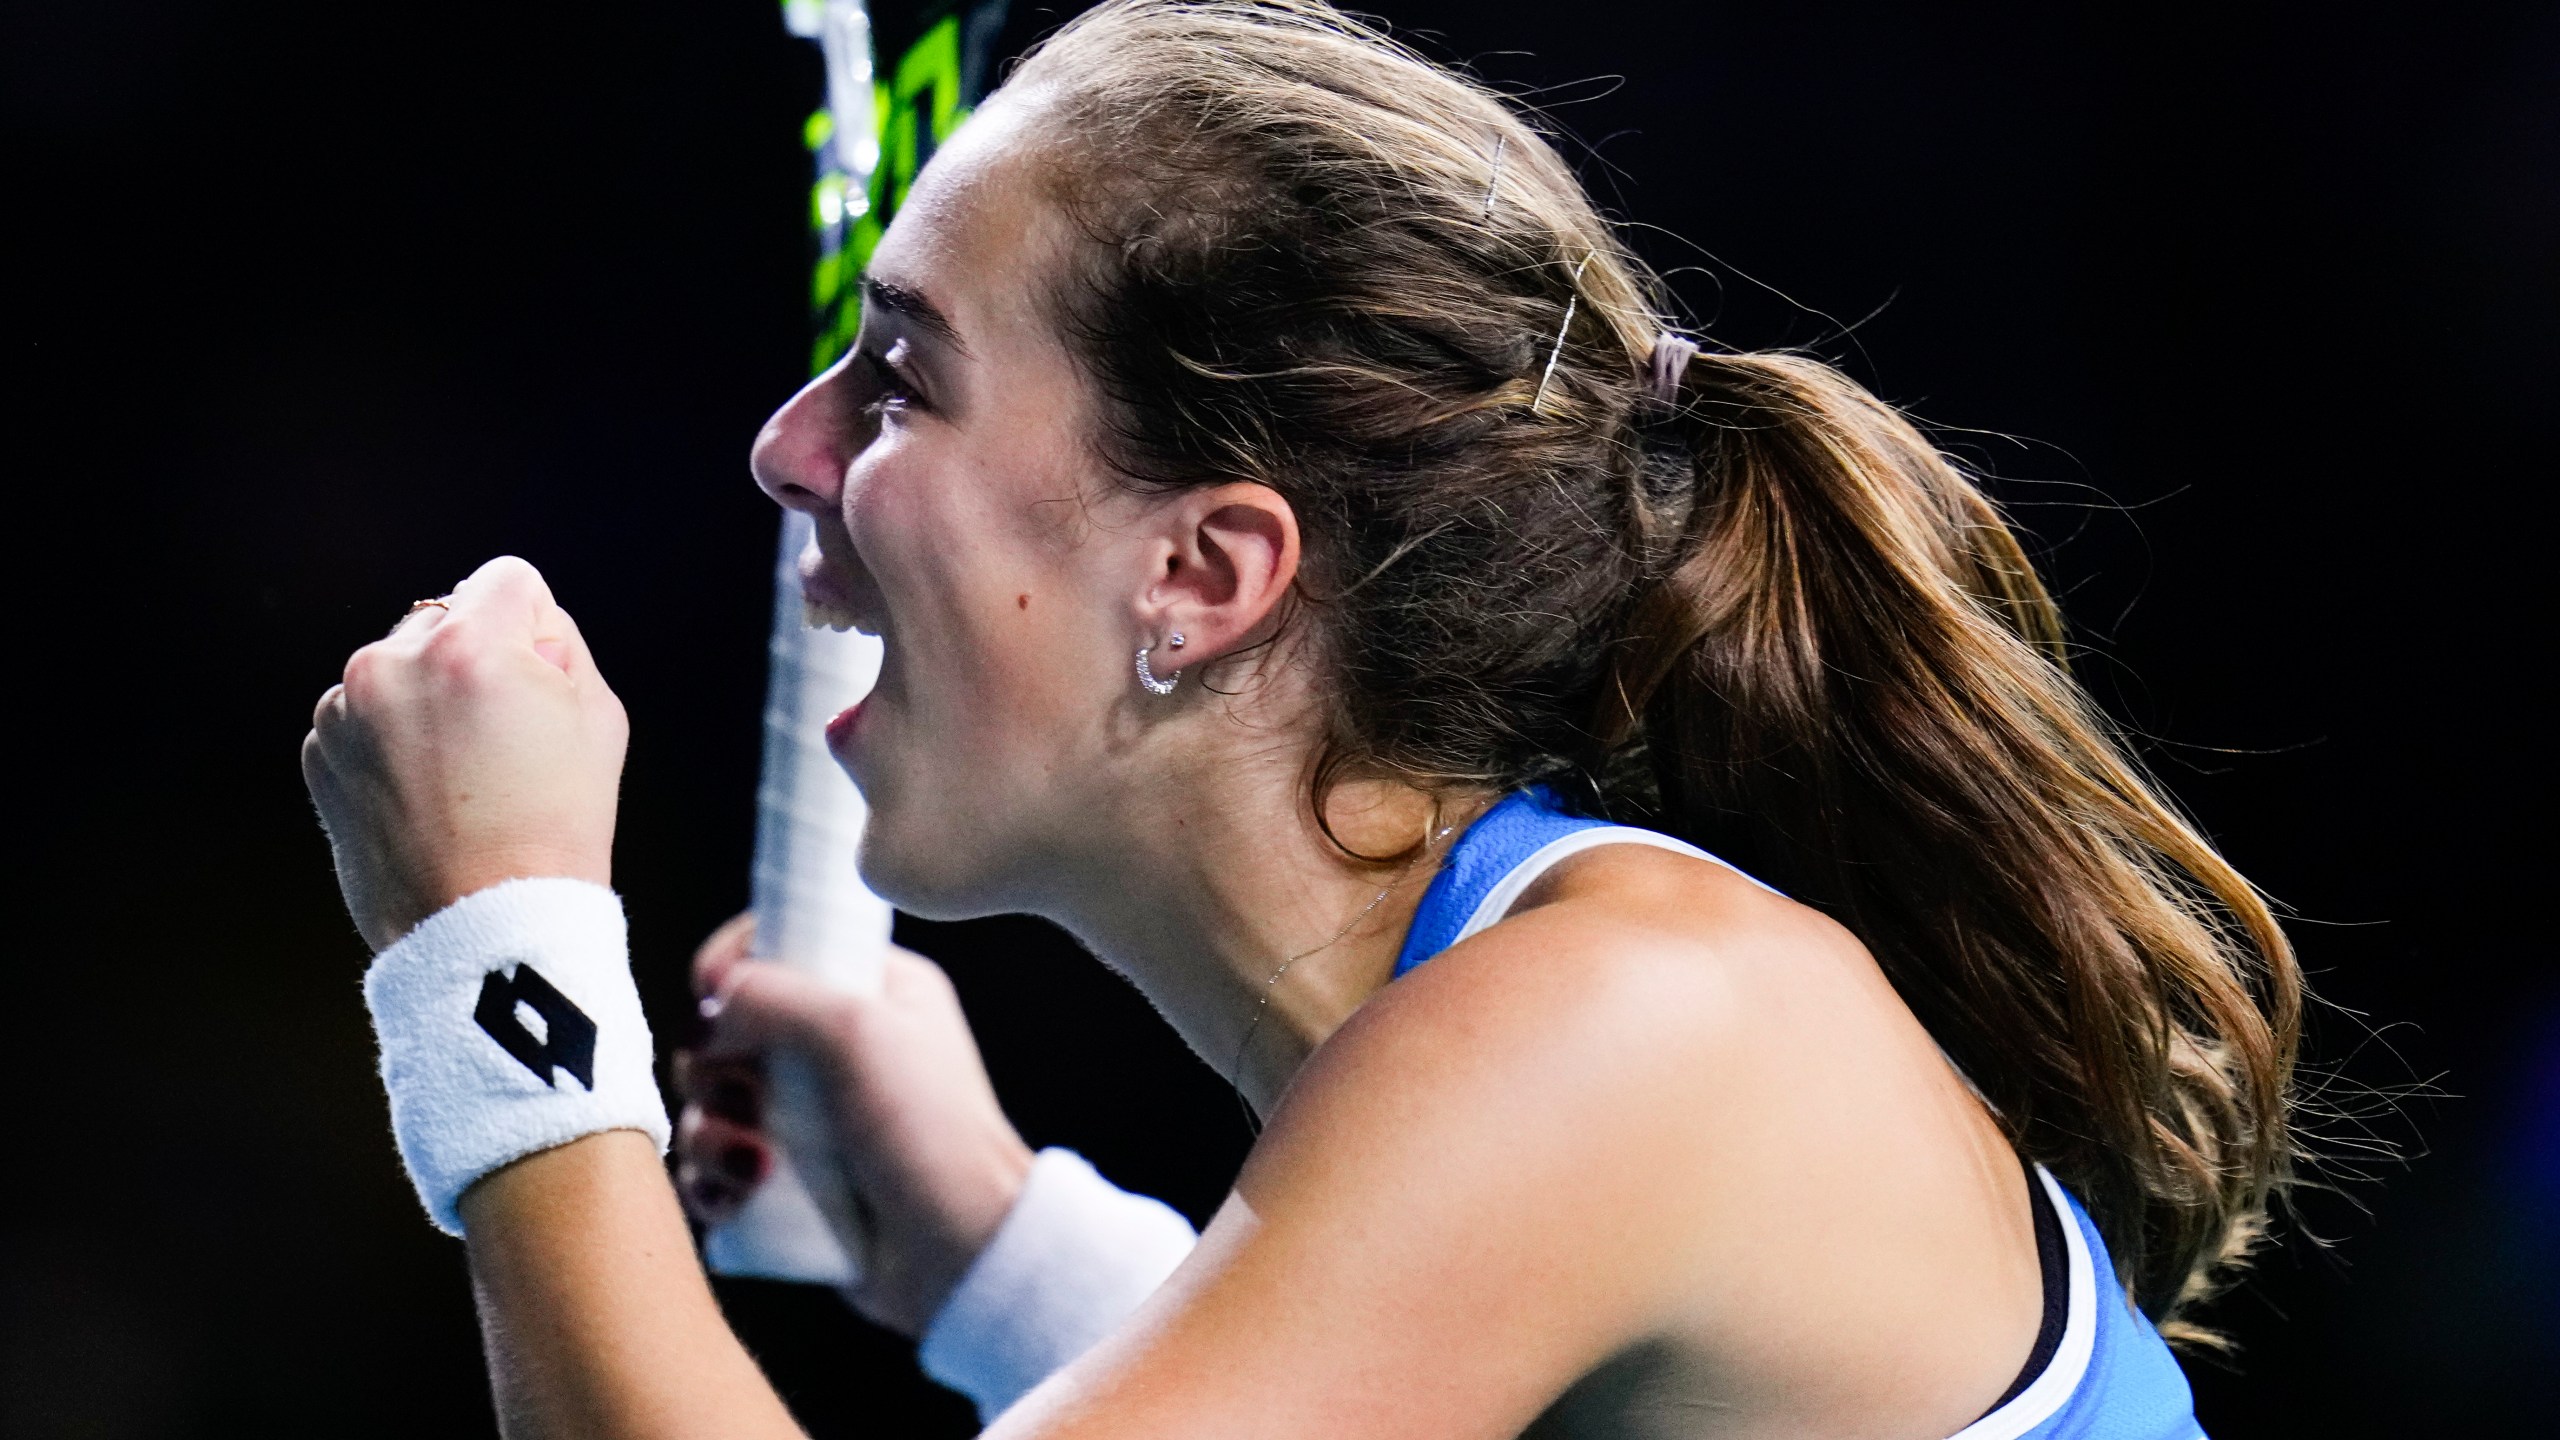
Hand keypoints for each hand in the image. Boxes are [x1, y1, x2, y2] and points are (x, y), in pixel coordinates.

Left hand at [302, 556, 628, 950]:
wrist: (484, 925)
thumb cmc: (556, 825)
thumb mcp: (599, 719)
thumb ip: (559, 646)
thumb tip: (521, 627)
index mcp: (468, 646)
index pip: (508, 579)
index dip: (539, 630)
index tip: (540, 690)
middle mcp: (392, 662)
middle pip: (450, 620)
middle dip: (478, 663)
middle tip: (506, 746)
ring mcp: (344, 708)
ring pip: (404, 667)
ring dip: (429, 700)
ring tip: (464, 780)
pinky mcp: (319, 751)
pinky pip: (366, 714)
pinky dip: (394, 741)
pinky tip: (427, 797)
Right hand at [675, 914, 1034, 1335]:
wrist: (960, 1253)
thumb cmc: (930, 1133)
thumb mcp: (859, 1032)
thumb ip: (775, 994)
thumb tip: (712, 1000)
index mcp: (873, 989)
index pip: (779, 944)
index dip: (731, 962)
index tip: (709, 992)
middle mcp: (840, 1046)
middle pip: (728, 1028)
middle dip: (716, 1067)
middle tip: (750, 1100)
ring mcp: (812, 1115)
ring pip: (713, 1102)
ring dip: (711, 1134)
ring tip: (755, 1166)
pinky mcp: (789, 1180)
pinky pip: (715, 1167)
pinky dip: (713, 1181)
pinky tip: (740, 1197)